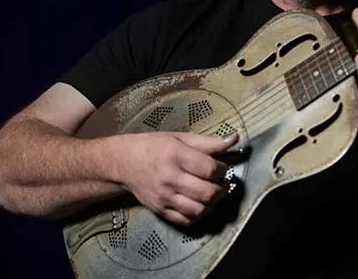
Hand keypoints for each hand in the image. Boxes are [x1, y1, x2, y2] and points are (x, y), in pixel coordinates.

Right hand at [113, 131, 237, 225]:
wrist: (123, 162)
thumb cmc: (153, 146)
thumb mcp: (179, 137)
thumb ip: (208, 142)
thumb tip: (234, 139)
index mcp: (175, 155)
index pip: (209, 169)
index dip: (223, 170)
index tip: (223, 168)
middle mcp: (169, 178)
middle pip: (207, 192)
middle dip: (222, 189)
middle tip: (223, 183)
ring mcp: (164, 197)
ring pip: (199, 210)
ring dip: (213, 204)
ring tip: (213, 194)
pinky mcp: (160, 210)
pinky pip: (186, 220)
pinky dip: (199, 215)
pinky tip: (201, 204)